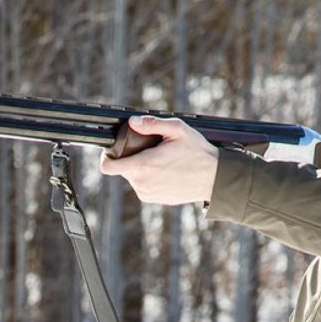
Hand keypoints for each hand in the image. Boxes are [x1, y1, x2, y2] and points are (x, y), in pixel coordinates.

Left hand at [99, 115, 219, 205]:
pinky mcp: (155, 199)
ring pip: (133, 177)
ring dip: (141, 168)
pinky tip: (165, 171)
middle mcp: (142, 183)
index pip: (108, 167)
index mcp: (143, 166)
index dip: (107, 157)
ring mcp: (148, 194)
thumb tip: (132, 122)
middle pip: (122, 168)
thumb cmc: (197, 152)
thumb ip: (152, 124)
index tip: (112, 150)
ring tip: (161, 160)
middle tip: (150, 149)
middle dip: (130, 157)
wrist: (213, 178)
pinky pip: (143, 185)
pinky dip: (149, 177)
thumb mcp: (177, 129)